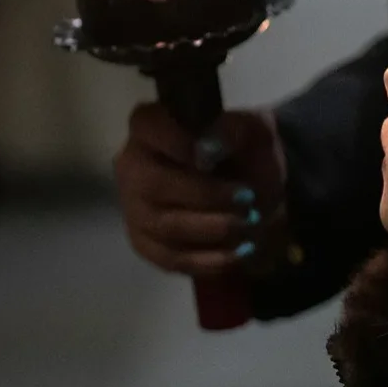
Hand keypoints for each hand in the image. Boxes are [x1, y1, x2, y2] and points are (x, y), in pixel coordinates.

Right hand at [113, 103, 288, 277]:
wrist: (255, 189)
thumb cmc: (246, 152)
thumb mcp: (253, 129)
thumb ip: (233, 129)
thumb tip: (208, 146)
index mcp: (152, 126)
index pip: (150, 126)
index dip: (177, 141)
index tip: (213, 157)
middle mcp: (132, 165)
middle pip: (154, 186)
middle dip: (205, 196)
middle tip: (247, 199)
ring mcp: (134, 208)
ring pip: (164, 227)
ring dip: (212, 230)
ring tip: (248, 225)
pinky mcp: (145, 243)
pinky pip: (169, 259)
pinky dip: (207, 260)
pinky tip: (237, 254)